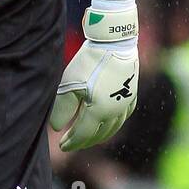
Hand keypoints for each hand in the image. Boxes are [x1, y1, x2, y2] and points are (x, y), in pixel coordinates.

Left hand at [51, 0, 138, 150]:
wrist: (114, 42)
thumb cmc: (89, 62)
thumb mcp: (69, 85)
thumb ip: (61, 109)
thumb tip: (56, 128)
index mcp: (100, 111)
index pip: (83, 134)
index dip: (71, 142)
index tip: (60, 146)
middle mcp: (116, 112)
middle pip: (99, 134)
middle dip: (84, 141)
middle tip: (71, 143)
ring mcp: (126, 104)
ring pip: (113, 128)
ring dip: (99, 135)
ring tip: (88, 136)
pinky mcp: (132, 94)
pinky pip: (123, 116)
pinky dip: (113, 124)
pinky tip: (107, 122)